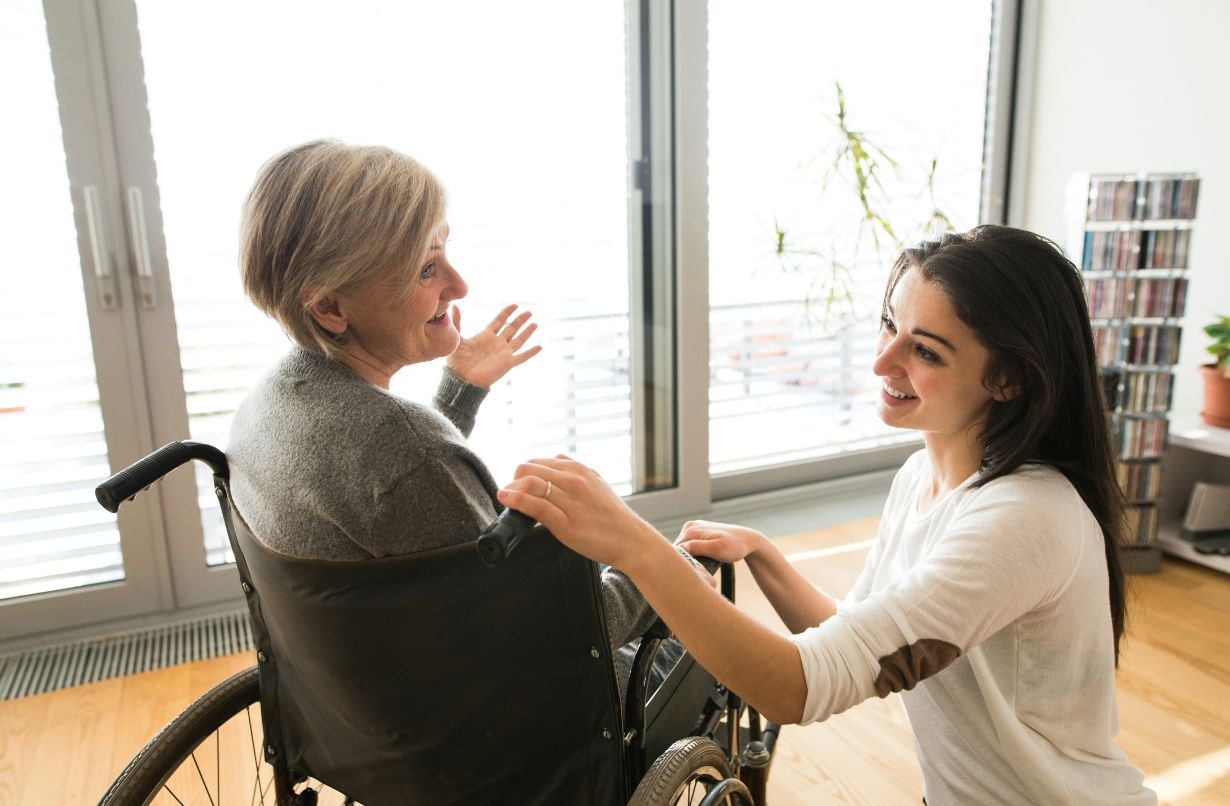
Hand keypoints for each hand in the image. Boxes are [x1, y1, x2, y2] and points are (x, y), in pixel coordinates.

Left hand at [447, 304, 541, 387]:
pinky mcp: (507, 363)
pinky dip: (531, 352)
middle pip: (512, 329)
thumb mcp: (457, 338)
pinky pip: (522, 357)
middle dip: (520, 320)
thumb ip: (458, 322)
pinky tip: (540, 347)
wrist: (461, 379)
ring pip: (519, 340)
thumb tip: (455, 305)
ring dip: (527, 332)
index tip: (515, 305)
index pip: (499, 321)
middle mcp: (497, 343)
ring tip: (535, 324)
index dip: (507, 313)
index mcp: (486, 336)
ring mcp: (503, 353)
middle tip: (529, 312)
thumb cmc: (456, 361)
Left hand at [497, 455, 659, 570]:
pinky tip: (507, 500)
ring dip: (511, 489)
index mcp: (579, 469)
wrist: (631, 540)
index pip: (539, 461)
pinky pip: (536, 505)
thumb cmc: (612, 516)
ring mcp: (571, 501)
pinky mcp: (567, 523)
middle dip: (514, 479)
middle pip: (530, 468)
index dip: (523, 472)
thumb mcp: (597, 483)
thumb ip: (576, 471)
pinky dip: (516, 500)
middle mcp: (574, 480)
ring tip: (505, 497)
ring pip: (530, 483)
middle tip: (510, 493)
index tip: (517, 484)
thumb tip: (556, 460)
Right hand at [675, 520, 768, 564]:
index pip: (674, 551)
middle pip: (677, 550)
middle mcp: (688, 527)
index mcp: (690, 529)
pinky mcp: (698, 533)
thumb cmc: (735, 547)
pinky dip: (693, 556)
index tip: (691, 572)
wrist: (748, 541)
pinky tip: (702, 561)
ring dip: (688, 559)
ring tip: (701, 566)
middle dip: (684, 561)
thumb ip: (698, 547)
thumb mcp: (717, 549)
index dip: (680, 563)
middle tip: (697, 571)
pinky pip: (688, 547)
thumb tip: (680, 548)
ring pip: (683, 550)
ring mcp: (693, 529)